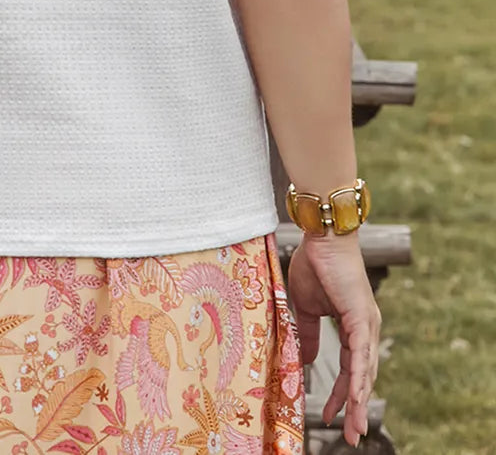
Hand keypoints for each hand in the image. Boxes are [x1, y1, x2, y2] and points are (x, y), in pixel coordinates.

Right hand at [288, 232, 381, 447]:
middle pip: (362, 377)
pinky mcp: (362, 318)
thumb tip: (305, 361)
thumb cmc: (316, 264)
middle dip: (356, 408)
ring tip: (355, 428)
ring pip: (365, 371)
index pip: (350, 368)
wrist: (323, 237)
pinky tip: (357, 399)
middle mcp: (367, 329)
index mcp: (355, 326)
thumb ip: (308, 334)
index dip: (342, 393)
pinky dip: (360, 379)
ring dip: (360, 402)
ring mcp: (368, 324)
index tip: (328, 414)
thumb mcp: (306, 307)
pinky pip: (360, 355)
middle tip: (352, 436)